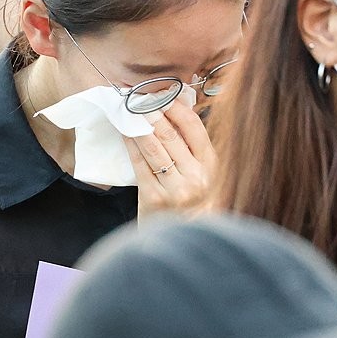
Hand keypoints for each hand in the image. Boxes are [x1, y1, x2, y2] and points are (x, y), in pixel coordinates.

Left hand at [127, 99, 216, 217]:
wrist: (180, 242)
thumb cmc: (189, 206)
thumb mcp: (202, 177)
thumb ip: (193, 151)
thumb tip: (177, 113)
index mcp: (212, 168)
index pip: (195, 129)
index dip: (177, 109)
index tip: (162, 95)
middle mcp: (197, 178)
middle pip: (171, 135)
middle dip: (152, 112)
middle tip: (138, 97)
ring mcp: (176, 189)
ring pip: (153, 147)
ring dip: (138, 124)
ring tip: (129, 110)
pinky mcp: (154, 199)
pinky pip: (139, 164)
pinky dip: (130, 144)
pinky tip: (125, 132)